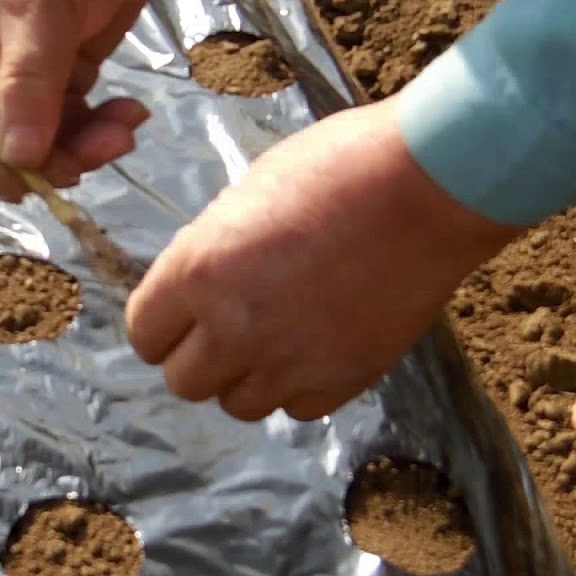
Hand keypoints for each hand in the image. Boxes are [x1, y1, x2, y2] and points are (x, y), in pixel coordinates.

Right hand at [0, 0, 151, 200]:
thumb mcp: (36, 5)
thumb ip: (26, 81)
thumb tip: (17, 159)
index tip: (24, 184)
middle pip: (0, 132)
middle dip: (47, 153)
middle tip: (97, 154)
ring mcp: (31, 64)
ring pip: (44, 131)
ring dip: (84, 144)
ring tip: (124, 131)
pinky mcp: (72, 63)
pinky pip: (78, 115)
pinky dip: (103, 126)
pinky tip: (130, 116)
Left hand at [124, 95, 522, 421]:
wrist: (431, 184)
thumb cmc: (337, 166)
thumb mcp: (246, 195)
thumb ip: (211, 251)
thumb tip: (200, 284)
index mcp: (196, 272)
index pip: (144, 335)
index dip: (162, 326)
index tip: (181, 318)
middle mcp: (232, 327)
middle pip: (183, 382)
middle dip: (199, 358)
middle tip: (228, 330)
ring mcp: (287, 361)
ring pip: (237, 404)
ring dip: (246, 379)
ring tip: (275, 340)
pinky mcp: (342, 380)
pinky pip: (296, 409)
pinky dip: (299, 387)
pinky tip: (316, 349)